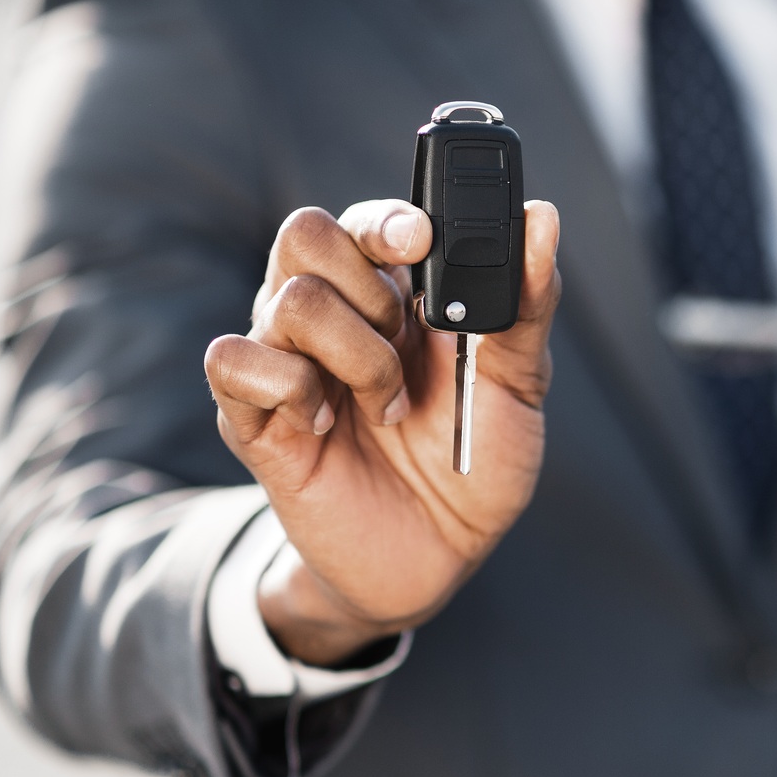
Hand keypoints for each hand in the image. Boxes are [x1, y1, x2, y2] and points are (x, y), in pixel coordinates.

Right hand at [204, 199, 560, 665]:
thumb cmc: (477, 464)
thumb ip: (527, 304)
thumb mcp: (519, 386)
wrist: (443, 557)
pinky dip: (289, 386)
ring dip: (355, 355)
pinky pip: (233, 360)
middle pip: (305, 234)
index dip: (389, 220)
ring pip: (285, 299)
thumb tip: (543, 219)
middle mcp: (335, 316)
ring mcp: (289, 362)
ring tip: (389, 407)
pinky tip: (326, 424)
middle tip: (407, 343)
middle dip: (369, 285)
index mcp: (396, 295)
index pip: (368, 220)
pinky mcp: (252, 416)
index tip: (422, 243)